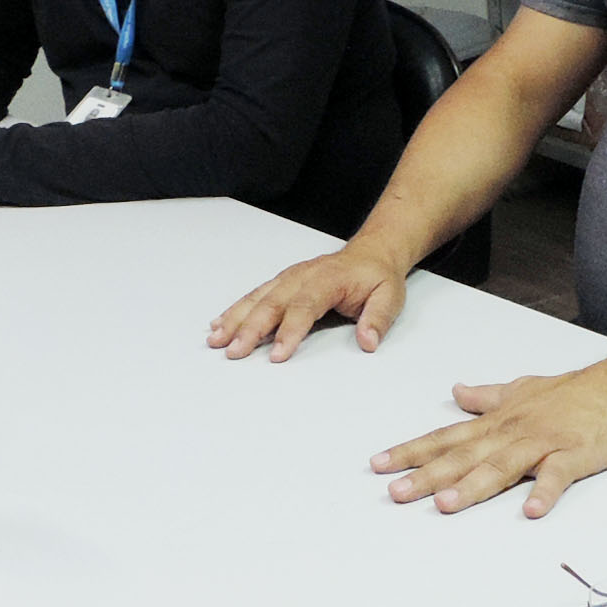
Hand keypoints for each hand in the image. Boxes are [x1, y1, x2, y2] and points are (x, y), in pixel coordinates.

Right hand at [208, 246, 407, 361]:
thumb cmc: (377, 277)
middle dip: (250, 329)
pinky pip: (255, 295)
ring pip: (258, 298)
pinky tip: (219, 324)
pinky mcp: (281, 282)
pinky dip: (236, 310)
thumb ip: (378, 319)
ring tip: (216, 339)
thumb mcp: (389, 297)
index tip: (277, 354)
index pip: (305, 306)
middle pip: (272, 303)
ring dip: (235, 319)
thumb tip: (368, 341)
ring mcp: (289, 278)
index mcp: (329, 280)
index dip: (290, 331)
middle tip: (234, 352)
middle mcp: (303, 276)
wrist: (370, 252)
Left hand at [371, 351, 606, 518]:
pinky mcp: (575, 455)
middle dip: (427, 475)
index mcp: (500, 421)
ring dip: (473, 485)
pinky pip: (559, 476)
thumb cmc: (577, 391)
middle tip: (395, 493)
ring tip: (445, 505)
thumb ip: (488, 396)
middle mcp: (514, 431)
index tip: (379, 464)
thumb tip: (456, 392)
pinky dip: (546, 492)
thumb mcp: (524, 388)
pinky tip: (532, 510)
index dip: (413, 451)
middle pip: (464, 455)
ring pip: (502, 466)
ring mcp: (544, 443)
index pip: (447, 436)